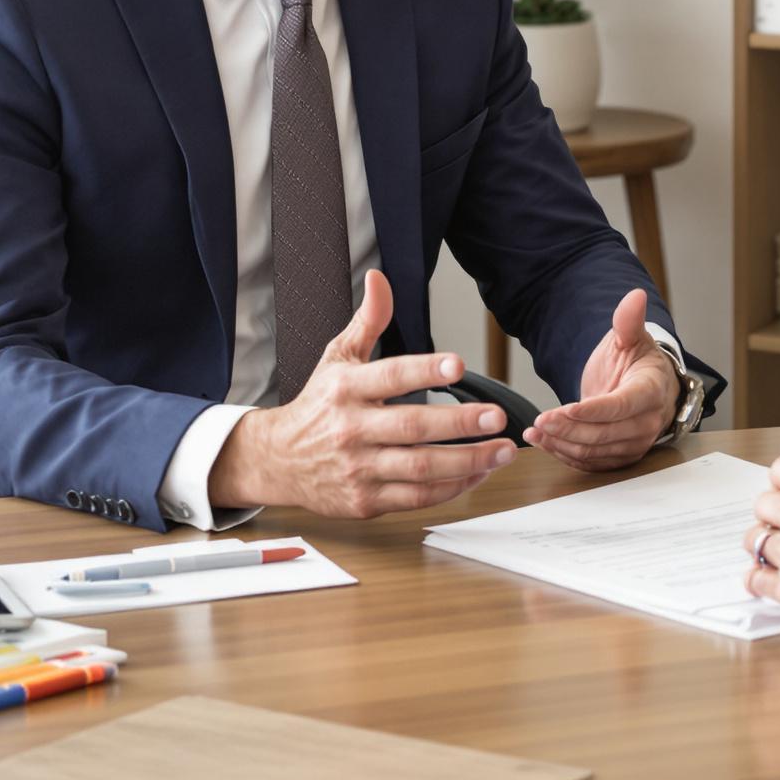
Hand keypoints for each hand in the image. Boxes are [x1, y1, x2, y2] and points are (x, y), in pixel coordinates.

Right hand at [208, 270, 517, 517]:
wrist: (277, 460)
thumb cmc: (318, 405)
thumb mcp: (337, 357)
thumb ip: (368, 320)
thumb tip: (380, 278)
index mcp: (346, 388)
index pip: (391, 376)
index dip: (426, 370)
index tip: (459, 366)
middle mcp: (352, 429)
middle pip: (412, 427)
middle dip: (459, 423)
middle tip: (496, 416)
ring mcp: (359, 468)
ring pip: (421, 467)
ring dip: (467, 461)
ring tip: (502, 450)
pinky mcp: (366, 501)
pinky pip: (417, 498)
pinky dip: (452, 488)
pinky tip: (478, 473)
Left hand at [524, 288, 680, 471]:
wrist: (646, 387)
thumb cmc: (638, 363)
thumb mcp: (631, 338)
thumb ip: (629, 320)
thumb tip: (635, 296)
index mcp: (651, 391)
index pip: (622, 406)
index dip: (594, 410)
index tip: (566, 408)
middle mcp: (646, 422)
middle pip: (605, 433)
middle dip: (569, 429)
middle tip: (540, 421)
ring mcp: (634, 444)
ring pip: (595, 451)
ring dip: (562, 443)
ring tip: (535, 431)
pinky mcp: (620, 458)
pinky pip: (591, 462)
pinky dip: (565, 454)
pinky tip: (544, 442)